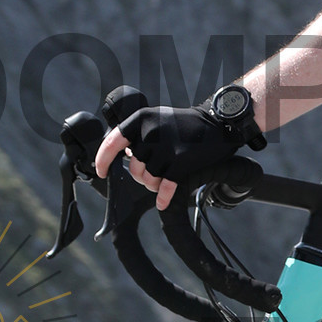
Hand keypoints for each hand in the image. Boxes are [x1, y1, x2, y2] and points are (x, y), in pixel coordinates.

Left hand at [95, 100, 265, 210]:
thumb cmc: (187, 124)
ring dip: (155, 185)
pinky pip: (166, 187)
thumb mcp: (157, 119)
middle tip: (154, 174)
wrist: (219, 123)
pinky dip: (164, 197)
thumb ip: (138, 134)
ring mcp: (166, 147)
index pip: (112, 143)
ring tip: (165, 179)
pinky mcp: (181, 161)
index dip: (103, 161)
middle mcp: (150, 132)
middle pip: (133, 168)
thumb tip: (122, 155)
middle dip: (141, 177)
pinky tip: (163, 203)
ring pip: (149, 178)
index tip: (102, 172)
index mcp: (141, 119)